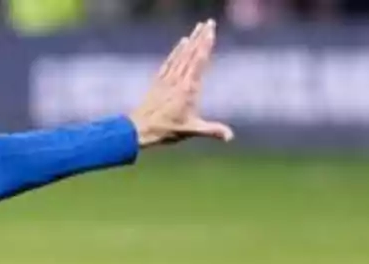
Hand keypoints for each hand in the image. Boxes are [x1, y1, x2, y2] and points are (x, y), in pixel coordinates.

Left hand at [129, 19, 233, 147]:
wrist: (138, 129)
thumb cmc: (165, 131)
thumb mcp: (191, 131)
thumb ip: (211, 131)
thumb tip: (230, 137)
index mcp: (188, 89)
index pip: (199, 61)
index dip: (206, 45)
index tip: (211, 31)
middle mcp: (178, 80)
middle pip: (191, 54)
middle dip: (201, 37)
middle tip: (208, 22)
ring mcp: (167, 80)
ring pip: (181, 56)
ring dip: (191, 41)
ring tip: (198, 28)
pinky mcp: (159, 82)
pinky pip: (170, 62)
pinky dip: (176, 52)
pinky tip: (181, 43)